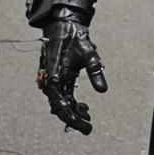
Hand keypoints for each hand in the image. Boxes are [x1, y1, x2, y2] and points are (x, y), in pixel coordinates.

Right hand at [36, 11, 107, 134]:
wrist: (62, 26)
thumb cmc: (76, 39)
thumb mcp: (90, 54)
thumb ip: (95, 72)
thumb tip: (103, 91)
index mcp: (56, 78)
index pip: (63, 107)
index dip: (74, 120)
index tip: (87, 128)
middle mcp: (50, 82)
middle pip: (60, 108)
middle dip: (74, 119)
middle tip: (89, 126)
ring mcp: (50, 80)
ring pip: (60, 103)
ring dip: (73, 110)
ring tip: (88, 113)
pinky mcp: (54, 77)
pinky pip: (60, 95)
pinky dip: (70, 102)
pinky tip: (82, 105)